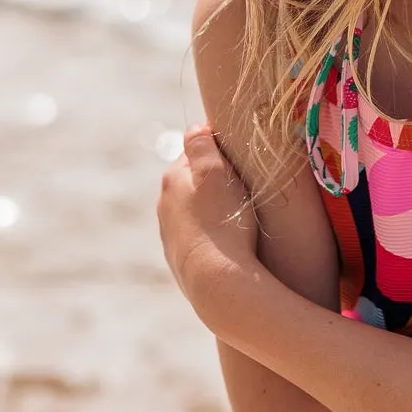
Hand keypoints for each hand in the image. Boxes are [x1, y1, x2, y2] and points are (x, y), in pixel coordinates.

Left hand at [158, 125, 256, 325]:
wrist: (218, 283)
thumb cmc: (223, 224)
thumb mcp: (215, 174)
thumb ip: (202, 144)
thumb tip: (195, 128)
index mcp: (172, 179)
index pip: (197, 152)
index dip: (222, 153)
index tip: (243, 163)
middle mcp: (164, 205)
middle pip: (196, 182)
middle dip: (218, 182)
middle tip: (246, 190)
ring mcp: (170, 234)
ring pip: (196, 210)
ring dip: (214, 210)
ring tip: (241, 220)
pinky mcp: (179, 258)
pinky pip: (199, 236)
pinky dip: (212, 234)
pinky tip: (230, 243)